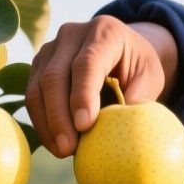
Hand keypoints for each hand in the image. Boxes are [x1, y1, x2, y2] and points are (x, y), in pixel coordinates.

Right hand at [24, 15, 172, 157]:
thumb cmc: (138, 66)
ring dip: (47, 123)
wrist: (122, 50)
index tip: (84, 126)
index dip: (83, 95)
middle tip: (68, 148)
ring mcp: (51, 48)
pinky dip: (41, 122)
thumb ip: (139, 97)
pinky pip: (32, 95)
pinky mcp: (39, 64)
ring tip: (62, 151)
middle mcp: (72, 34)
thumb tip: (124, 127)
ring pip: (38, 87)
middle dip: (59, 116)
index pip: (87, 63)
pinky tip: (54, 143)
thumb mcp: (150, 77)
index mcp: (104, 32)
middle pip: (56, 76)